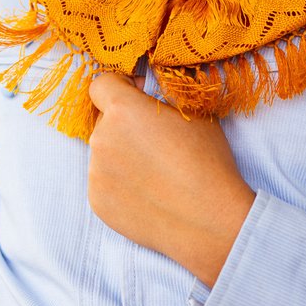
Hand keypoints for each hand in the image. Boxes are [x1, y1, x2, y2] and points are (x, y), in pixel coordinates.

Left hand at [87, 73, 254, 286]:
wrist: (210, 221)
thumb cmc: (208, 162)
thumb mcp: (194, 112)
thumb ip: (163, 94)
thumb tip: (147, 85)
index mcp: (123, 110)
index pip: (101, 84)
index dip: (121, 87)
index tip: (138, 97)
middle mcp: (101, 138)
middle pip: (104, 120)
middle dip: (125, 124)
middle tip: (156, 141)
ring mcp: (95, 172)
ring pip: (104, 152)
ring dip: (122, 155)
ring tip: (156, 173)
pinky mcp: (97, 201)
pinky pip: (104, 182)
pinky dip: (121, 184)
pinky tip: (149, 193)